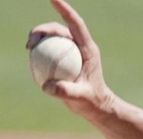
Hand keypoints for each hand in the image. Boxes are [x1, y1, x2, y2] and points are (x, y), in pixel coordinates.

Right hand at [26, 0, 114, 120]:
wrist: (95, 106)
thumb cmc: (93, 101)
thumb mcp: (81, 97)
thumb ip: (66, 92)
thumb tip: (48, 86)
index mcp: (88, 49)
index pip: (75, 24)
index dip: (64, 9)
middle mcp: (80, 47)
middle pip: (59, 28)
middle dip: (42, 28)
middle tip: (30, 41)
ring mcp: (71, 52)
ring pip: (51, 38)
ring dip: (38, 38)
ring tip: (28, 47)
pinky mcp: (64, 59)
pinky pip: (48, 50)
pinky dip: (38, 50)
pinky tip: (30, 56)